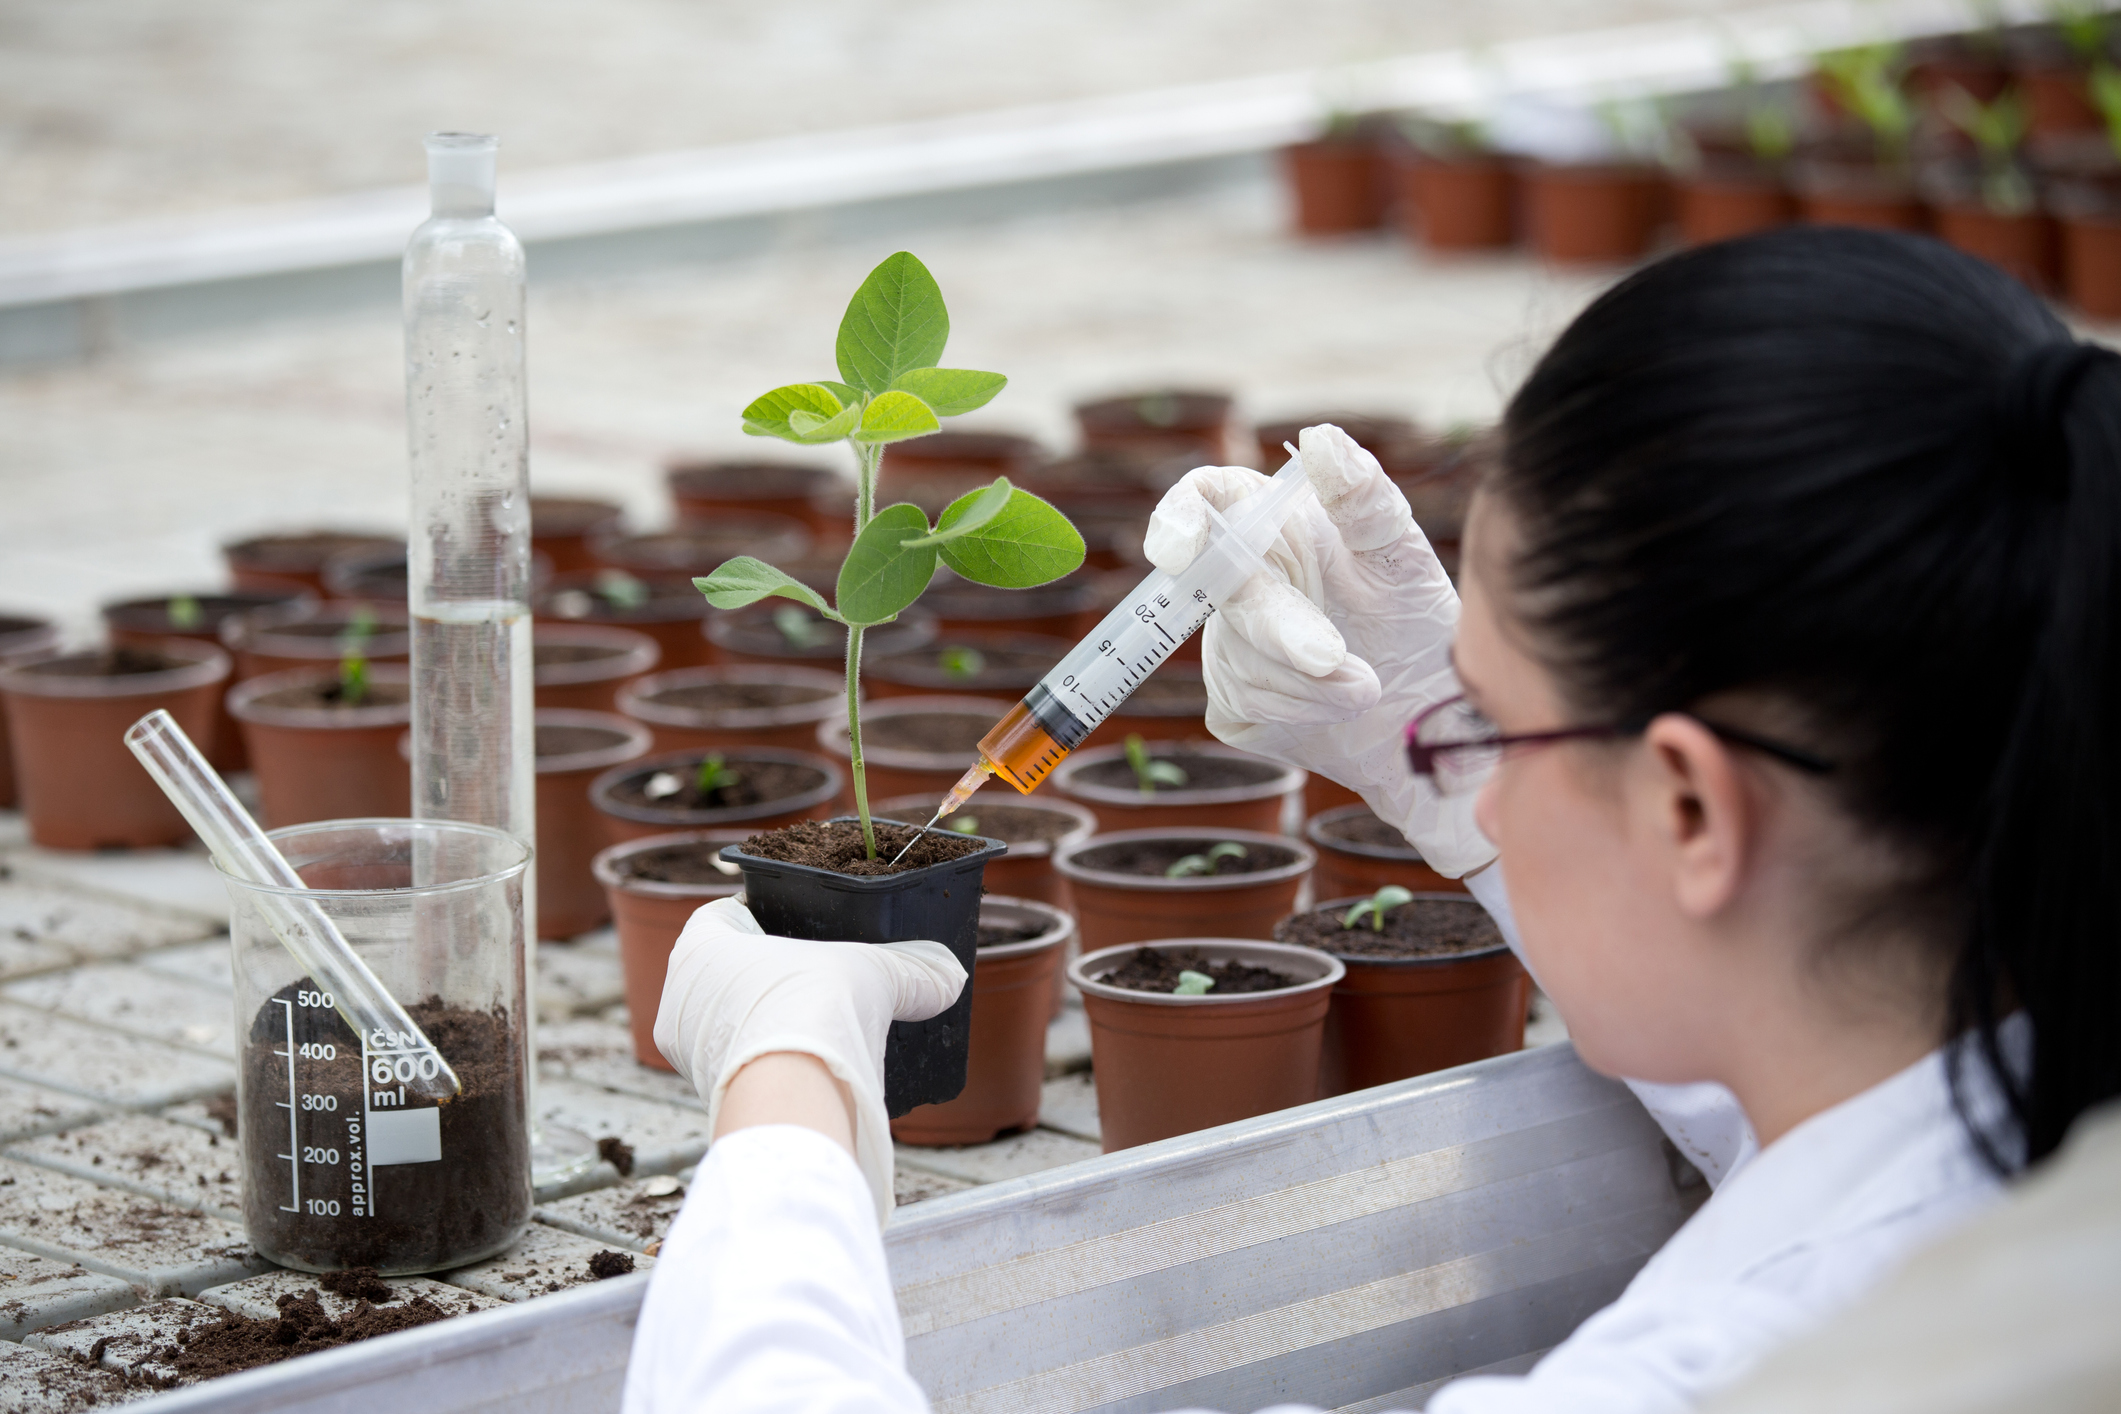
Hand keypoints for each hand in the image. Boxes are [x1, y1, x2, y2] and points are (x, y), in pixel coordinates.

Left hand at [653, 897, 966, 1223]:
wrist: (791, 1098)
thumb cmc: (810, 1011)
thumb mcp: (871, 974)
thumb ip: (909, 970)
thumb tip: (949, 975)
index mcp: (701, 944)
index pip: (725, 914)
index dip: (762, 913)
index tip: (798, 923)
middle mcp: (680, 994)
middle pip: (728, 970)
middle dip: (769, 972)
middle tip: (815, 975)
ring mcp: (688, 1051)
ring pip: (730, 1020)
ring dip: (767, 1020)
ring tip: (817, 1025)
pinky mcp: (707, 1095)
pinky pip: (738, 1065)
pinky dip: (767, 1061)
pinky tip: (807, 1065)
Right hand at [1142, 423, 1492, 875]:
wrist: (1428, 713)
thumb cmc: (1414, 618)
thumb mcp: (1399, 553)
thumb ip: (1361, 496)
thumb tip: (1322, 438)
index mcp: (1271, 523)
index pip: (1203, 500)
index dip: (1178, 518)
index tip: (1179, 549)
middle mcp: (1239, 578)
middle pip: (1224, 591)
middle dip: (1279, 628)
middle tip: (1333, 657)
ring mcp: (1228, 643)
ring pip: (1240, 657)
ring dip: (1310, 679)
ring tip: (1368, 686)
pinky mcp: (1233, 703)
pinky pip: (1247, 704)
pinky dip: (1301, 708)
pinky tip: (1339, 706)